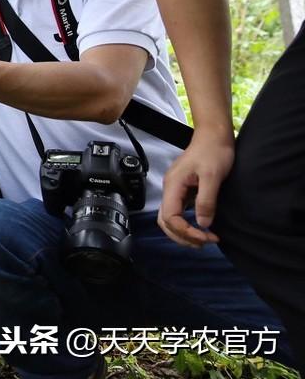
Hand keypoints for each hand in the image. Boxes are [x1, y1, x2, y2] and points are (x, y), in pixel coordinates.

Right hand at [157, 132, 233, 246]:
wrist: (214, 136)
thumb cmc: (213, 151)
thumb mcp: (212, 176)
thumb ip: (206, 200)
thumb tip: (203, 223)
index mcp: (173, 185)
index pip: (170, 217)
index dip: (186, 231)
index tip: (206, 236)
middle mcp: (170, 189)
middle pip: (165, 221)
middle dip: (182, 236)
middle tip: (205, 242)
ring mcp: (176, 189)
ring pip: (170, 218)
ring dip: (184, 232)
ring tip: (204, 239)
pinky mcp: (184, 189)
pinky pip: (179, 211)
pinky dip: (188, 223)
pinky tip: (202, 226)